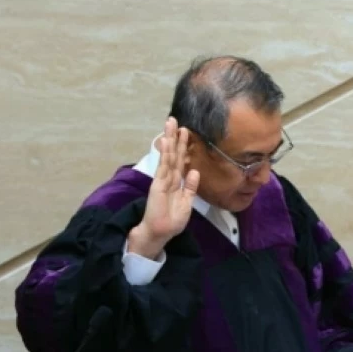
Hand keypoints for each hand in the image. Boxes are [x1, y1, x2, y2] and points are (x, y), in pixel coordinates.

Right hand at [130, 117, 199, 257]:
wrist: (160, 231)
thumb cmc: (172, 220)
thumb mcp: (187, 202)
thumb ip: (190, 187)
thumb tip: (195, 171)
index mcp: (176, 182)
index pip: (181, 161)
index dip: (183, 147)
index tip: (186, 132)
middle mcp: (169, 178)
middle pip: (173, 154)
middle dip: (174, 137)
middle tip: (175, 120)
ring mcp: (162, 179)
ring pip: (168, 156)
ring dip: (170, 140)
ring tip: (171, 125)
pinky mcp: (158, 184)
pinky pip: (164, 166)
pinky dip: (166, 154)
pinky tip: (167, 142)